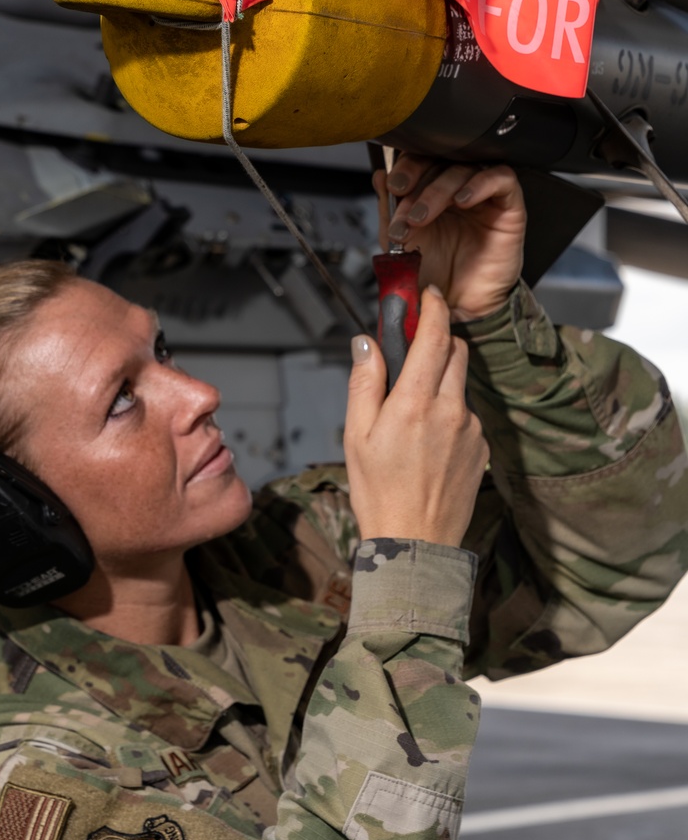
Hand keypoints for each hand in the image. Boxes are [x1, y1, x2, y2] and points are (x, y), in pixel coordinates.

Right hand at [344, 286, 488, 547]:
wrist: (416, 544)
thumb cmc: (379, 492)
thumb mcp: (356, 435)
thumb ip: (365, 382)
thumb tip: (367, 343)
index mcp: (414, 404)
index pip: (434, 337)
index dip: (432, 308)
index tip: (426, 295)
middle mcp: (450, 410)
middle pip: (456, 352)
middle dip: (438, 342)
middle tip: (412, 353)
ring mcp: (472, 430)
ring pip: (461, 385)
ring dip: (442, 382)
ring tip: (413, 416)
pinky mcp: (483, 448)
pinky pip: (468, 416)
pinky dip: (451, 414)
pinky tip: (430, 443)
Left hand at [373, 154, 525, 321]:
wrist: (456, 305)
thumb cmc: (433, 274)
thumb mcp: (401, 241)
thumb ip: (390, 210)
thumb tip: (379, 176)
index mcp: (431, 191)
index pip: (421, 161)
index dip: (406, 168)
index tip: (393, 186)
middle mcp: (456, 189)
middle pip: (441, 161)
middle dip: (418, 182)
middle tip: (407, 210)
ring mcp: (483, 196)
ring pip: (465, 169)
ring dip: (439, 190)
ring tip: (422, 217)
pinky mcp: (509, 207)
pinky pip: (502, 179)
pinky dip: (481, 184)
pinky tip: (462, 200)